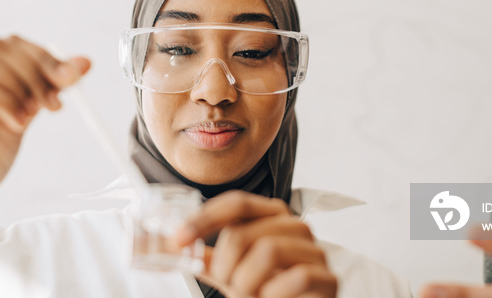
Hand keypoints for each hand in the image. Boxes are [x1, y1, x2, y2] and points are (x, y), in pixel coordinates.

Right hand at [0, 35, 89, 227]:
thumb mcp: (28, 112)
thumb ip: (49, 86)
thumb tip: (84, 62)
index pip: (11, 43)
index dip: (44, 57)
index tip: (71, 78)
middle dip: (35, 71)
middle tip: (53, 102)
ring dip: (18, 86)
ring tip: (32, 114)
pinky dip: (3, 101)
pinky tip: (16, 123)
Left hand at [174, 190, 337, 297]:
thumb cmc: (266, 290)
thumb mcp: (230, 270)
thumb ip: (202, 256)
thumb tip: (163, 243)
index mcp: (271, 215)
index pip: (236, 203)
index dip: (203, 219)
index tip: (177, 239)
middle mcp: (295, 226)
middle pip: (243, 232)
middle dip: (224, 266)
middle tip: (228, 284)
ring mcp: (314, 251)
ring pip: (267, 251)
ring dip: (246, 283)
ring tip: (251, 295)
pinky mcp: (328, 278)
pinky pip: (293, 279)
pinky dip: (273, 296)